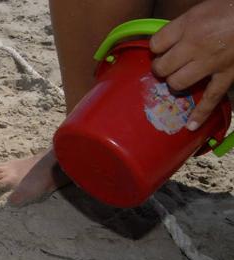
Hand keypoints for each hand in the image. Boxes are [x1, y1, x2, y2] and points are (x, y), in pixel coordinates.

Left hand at [150, 0, 233, 129]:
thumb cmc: (230, 7)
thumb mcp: (201, 8)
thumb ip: (183, 25)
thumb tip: (168, 40)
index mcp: (188, 25)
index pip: (156, 44)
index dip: (156, 48)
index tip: (160, 48)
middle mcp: (194, 45)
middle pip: (162, 67)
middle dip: (160, 68)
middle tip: (166, 66)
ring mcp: (210, 63)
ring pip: (178, 83)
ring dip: (175, 83)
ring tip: (178, 79)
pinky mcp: (227, 75)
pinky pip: (210, 98)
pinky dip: (200, 114)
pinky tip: (190, 126)